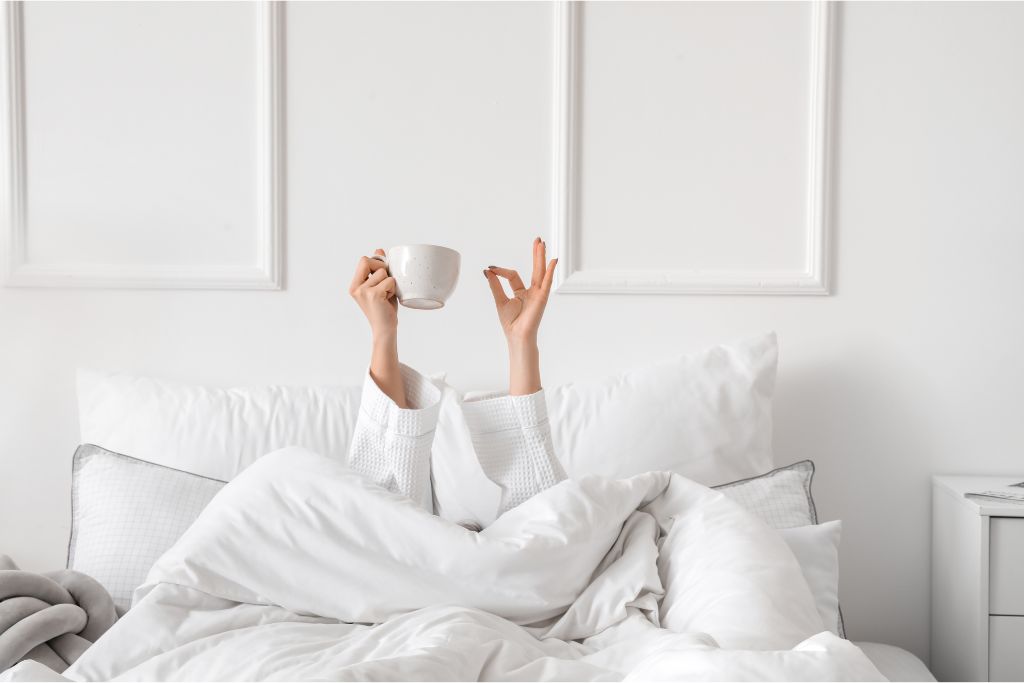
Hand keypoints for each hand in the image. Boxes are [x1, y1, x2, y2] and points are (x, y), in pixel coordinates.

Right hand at [349, 248, 397, 341]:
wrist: (385, 329)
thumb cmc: (384, 308)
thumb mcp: (379, 286)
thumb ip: (377, 269)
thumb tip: (378, 250)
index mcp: (354, 285)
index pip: (363, 260)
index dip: (376, 262)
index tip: (383, 274)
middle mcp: (356, 287)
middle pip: (370, 261)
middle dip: (383, 269)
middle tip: (386, 285)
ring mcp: (363, 291)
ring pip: (383, 272)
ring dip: (390, 283)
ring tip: (387, 295)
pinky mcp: (374, 295)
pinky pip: (390, 281)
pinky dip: (393, 289)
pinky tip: (388, 299)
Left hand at [484, 238, 556, 394]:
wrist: (517, 336)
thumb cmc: (510, 323)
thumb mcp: (499, 300)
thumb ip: (495, 285)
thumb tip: (487, 271)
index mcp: (521, 293)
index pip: (513, 275)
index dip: (501, 271)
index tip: (490, 269)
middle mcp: (532, 292)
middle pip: (535, 268)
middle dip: (535, 254)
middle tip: (537, 240)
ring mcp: (538, 294)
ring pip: (541, 271)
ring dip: (541, 257)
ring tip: (542, 243)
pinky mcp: (542, 297)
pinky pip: (547, 282)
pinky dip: (550, 270)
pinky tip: (553, 260)